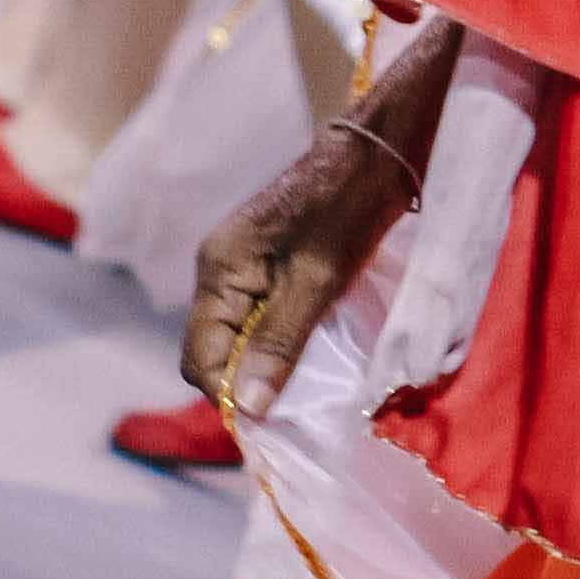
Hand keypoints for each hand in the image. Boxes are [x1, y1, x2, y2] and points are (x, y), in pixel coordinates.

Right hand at [187, 117, 420, 416]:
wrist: (379, 153)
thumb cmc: (348, 210)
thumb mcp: (317, 282)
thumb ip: (279, 343)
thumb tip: (247, 407)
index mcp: (218, 270)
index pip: (200, 356)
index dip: (229, 394)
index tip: (270, 425)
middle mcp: (219, 269)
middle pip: (215, 350)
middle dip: (246, 384)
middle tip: (293, 412)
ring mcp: (243, 266)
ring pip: (239, 337)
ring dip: (266, 366)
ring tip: (305, 392)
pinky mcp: (270, 265)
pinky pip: (261, 318)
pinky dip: (280, 343)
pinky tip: (310, 358)